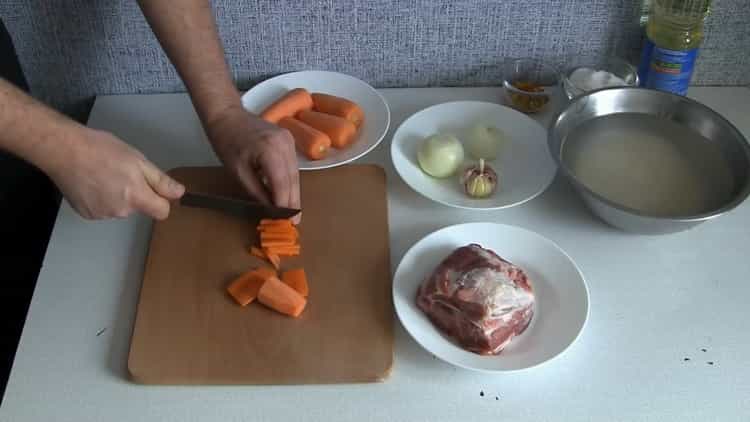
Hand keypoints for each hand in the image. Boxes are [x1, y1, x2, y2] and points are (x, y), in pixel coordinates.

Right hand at [47, 128, 184, 219]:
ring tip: (103, 175)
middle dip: (135, 193)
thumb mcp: (137, 160)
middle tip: (121, 172)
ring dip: (117, 196)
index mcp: (135, 197)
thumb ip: (160, 180)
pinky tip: (91, 182)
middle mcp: (120, 211)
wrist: (63, 150)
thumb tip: (179, 193)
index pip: (162, 212)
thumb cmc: (101, 149)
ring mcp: (101, 215)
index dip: (161, 200)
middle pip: (139, 208)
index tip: (154, 188)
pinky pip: (103, 209)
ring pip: (120, 208)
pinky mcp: (85, 214)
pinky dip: (100, 199)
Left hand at [206, 105, 300, 221]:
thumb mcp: (237, 172)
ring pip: (296, 174)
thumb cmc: (226, 142)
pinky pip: (293, 166)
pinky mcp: (290, 140)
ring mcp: (290, 140)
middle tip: (293, 223)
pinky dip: (290, 181)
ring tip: (291, 213)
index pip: (283, 184)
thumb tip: (270, 210)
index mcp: (270, 150)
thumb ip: (256, 191)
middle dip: (293, 202)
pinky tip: (287, 194)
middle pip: (293, 180)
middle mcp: (285, 144)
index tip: (286, 222)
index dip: (285, 205)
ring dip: (293, 194)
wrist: (227, 114)